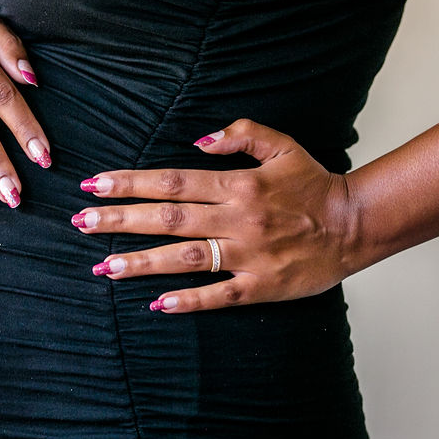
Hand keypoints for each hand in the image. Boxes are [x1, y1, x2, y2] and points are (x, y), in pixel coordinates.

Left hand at [70, 119, 358, 312]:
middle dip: (120, 221)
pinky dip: (188, 301)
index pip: (172, 182)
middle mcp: (237, 219)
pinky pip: (219, 295)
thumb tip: (199, 139)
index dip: (129, 183)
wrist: (357, 224)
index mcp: (238, 185)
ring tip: (102, 267)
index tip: (93, 185)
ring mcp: (248, 255)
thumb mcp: (282, 146)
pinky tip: (155, 304)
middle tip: (81, 224)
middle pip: (168, 218)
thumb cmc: (314, 184)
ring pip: (185, 259)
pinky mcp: (261, 286)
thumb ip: (241, 135)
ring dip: (141, 263)